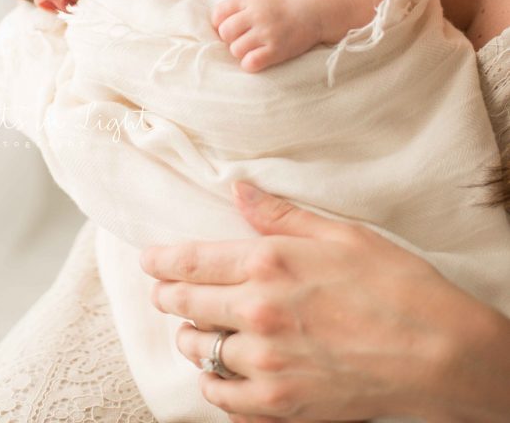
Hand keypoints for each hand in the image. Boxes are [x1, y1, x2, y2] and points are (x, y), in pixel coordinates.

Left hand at [140, 184, 509, 420]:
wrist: (440, 354)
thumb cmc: (397, 286)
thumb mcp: (340, 234)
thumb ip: (280, 215)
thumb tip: (238, 189)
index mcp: (269, 264)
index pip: (193, 262)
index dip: (163, 261)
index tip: (150, 261)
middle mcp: (258, 313)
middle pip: (187, 306)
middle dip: (168, 297)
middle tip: (163, 293)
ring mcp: (267, 363)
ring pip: (200, 353)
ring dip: (191, 339)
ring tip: (194, 331)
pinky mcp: (281, 405)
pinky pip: (224, 399)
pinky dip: (214, 385)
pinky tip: (221, 373)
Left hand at [212, 0, 322, 71]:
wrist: (313, 12)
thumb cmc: (281, 6)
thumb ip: (238, 6)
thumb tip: (214, 23)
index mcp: (249, 0)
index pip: (218, 13)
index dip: (219, 23)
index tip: (229, 27)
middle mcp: (256, 15)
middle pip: (225, 33)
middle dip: (229, 39)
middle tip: (240, 39)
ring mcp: (267, 33)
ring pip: (235, 49)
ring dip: (240, 52)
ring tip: (251, 48)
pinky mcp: (277, 50)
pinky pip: (250, 63)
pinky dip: (250, 63)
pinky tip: (257, 59)